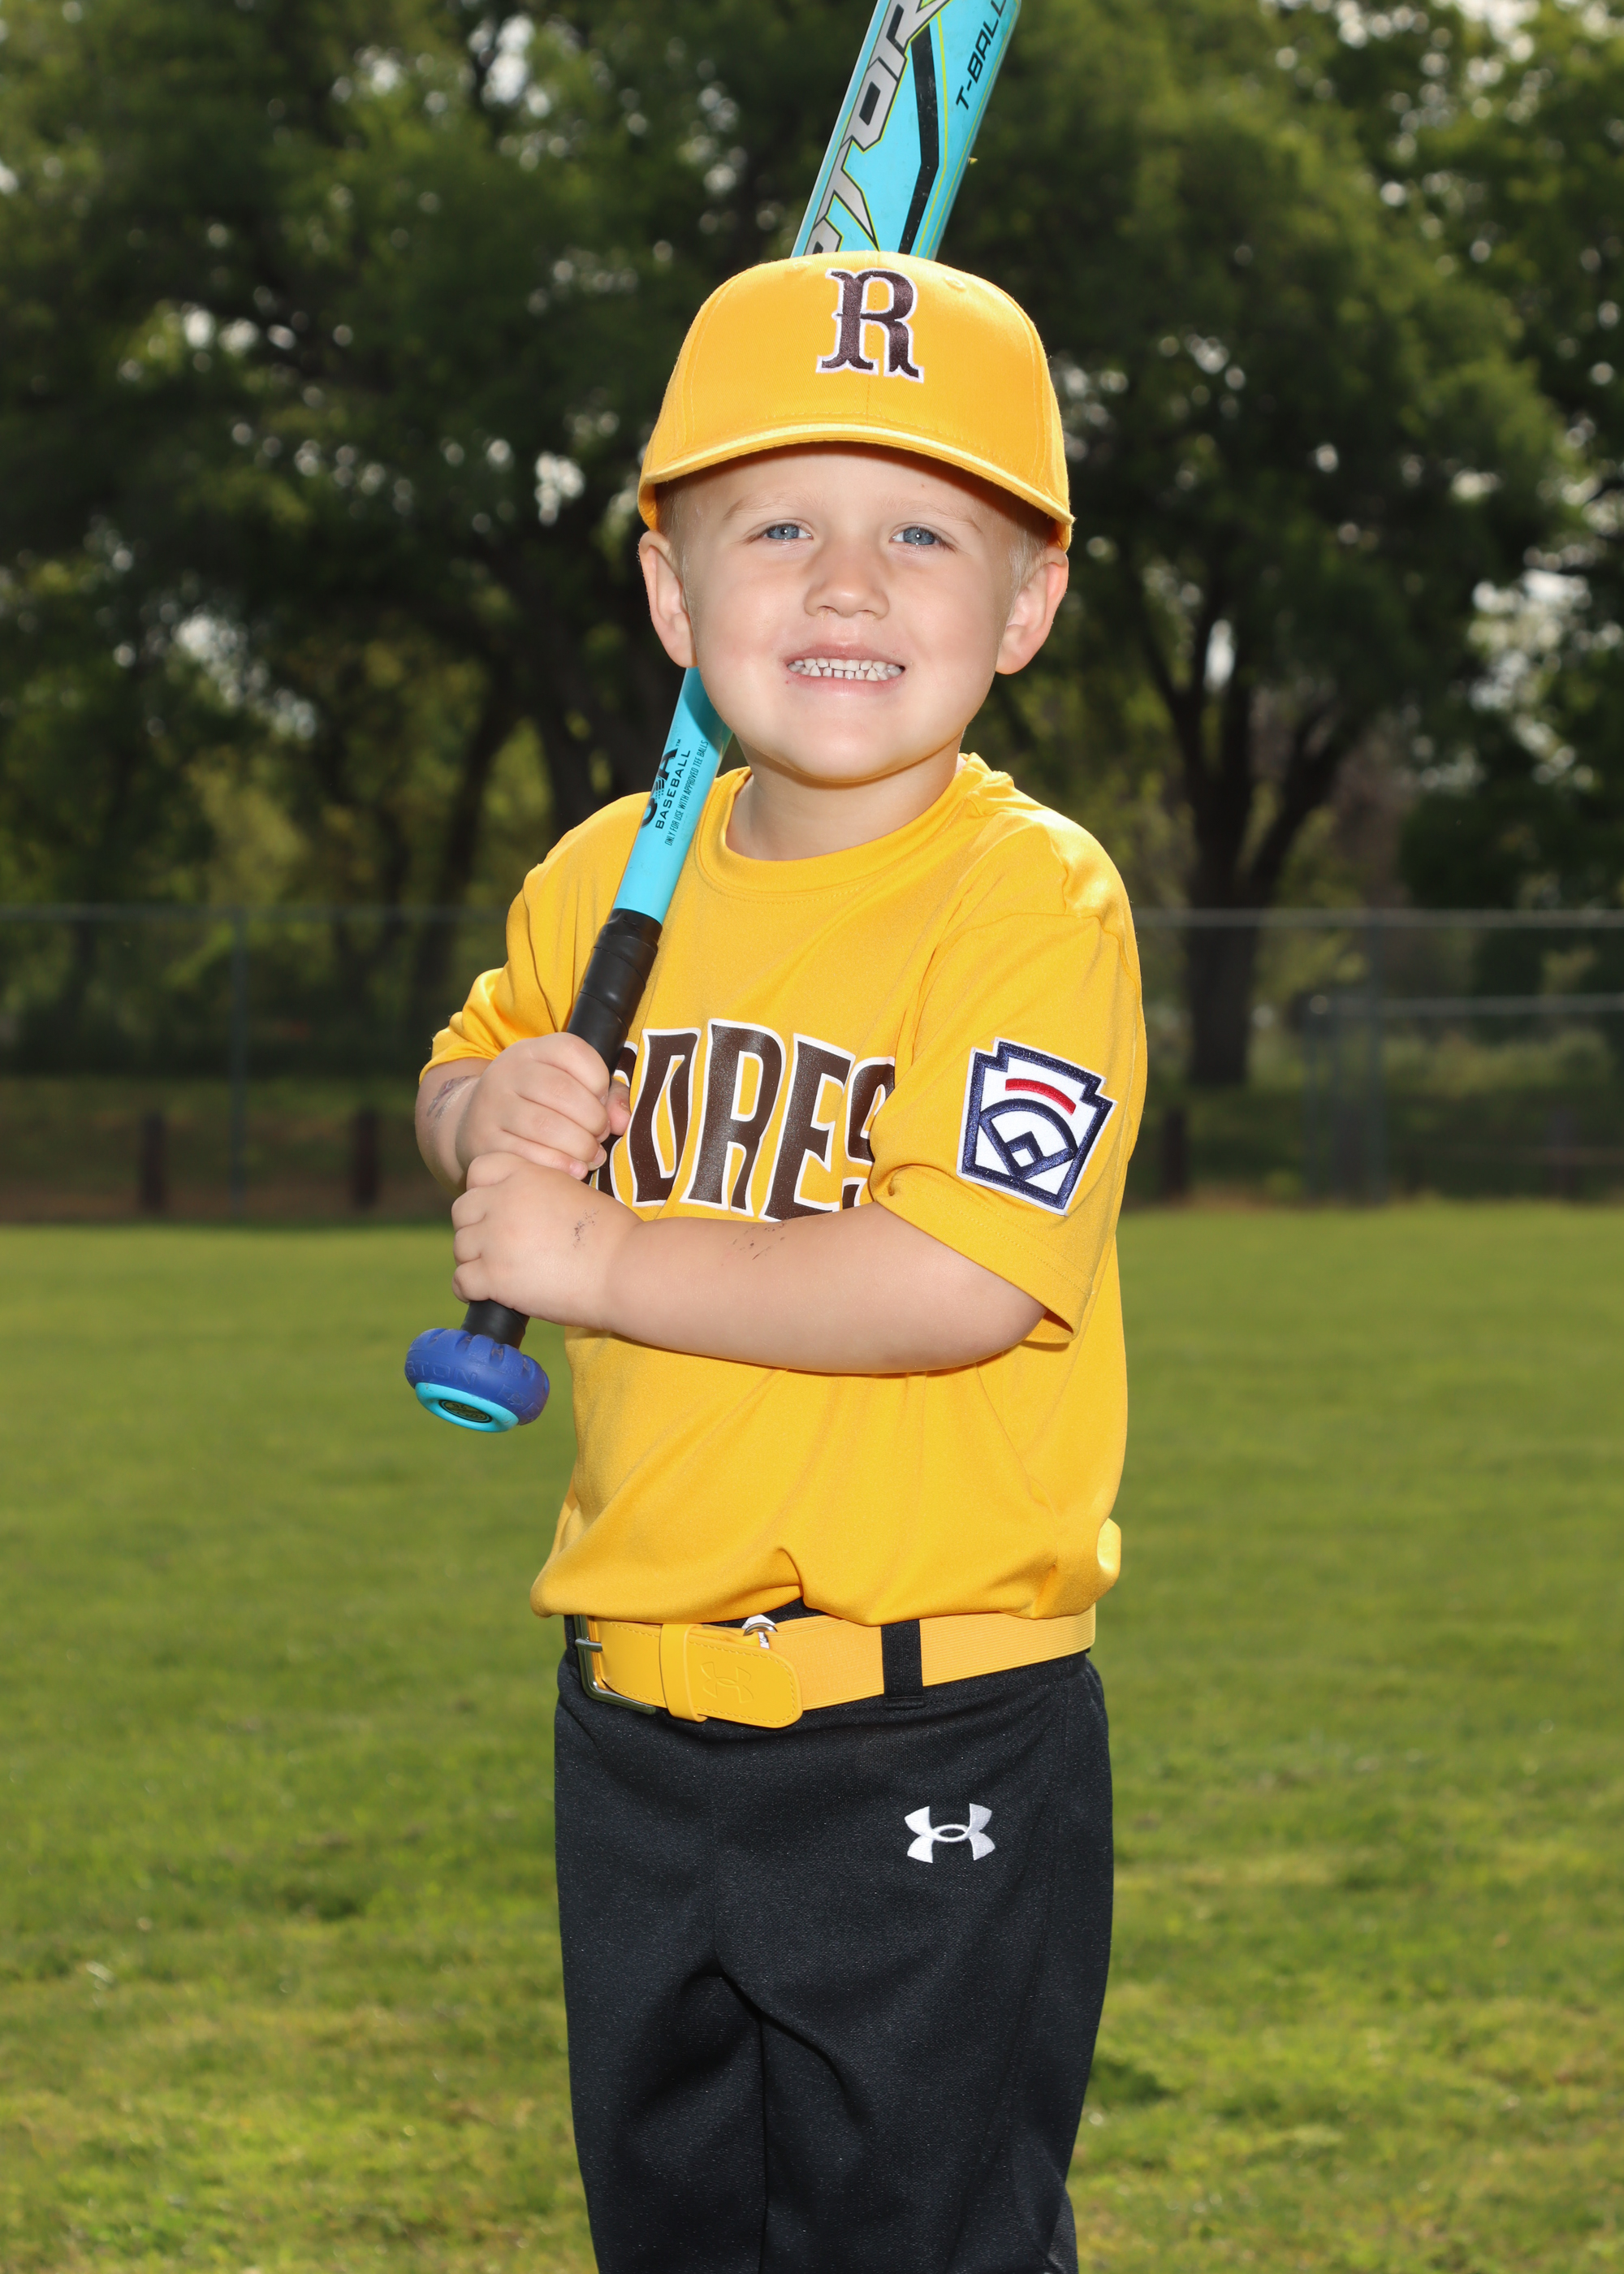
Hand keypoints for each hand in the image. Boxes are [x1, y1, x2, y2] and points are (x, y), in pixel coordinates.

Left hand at [451, 1153, 639, 1328]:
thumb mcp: (576, 1191)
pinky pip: (461, 1281)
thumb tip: (527, 1208)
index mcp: (526, 1175)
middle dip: (475, 1228)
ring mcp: (496, 1239)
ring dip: (474, 1260)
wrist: (625, 1269)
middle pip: (462, 1210)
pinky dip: (470, 1289)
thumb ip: (543, 1190)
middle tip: (496, 1246)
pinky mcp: (495, 1276)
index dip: (483, 1190)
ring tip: (496, 1272)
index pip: (479, 1170)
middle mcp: (504, 1201)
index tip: (497, 1209)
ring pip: (460, 1246)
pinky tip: (488, 1293)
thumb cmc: (613, 1235)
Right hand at [453, 1035, 630, 1182]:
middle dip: (593, 1119)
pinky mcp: (485, 1140)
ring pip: (545, 1125)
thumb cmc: (538, 1105)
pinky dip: (559, 1165)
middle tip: (600, 1136)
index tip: (602, 1103)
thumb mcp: (567, 1085)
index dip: (598, 1080)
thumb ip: (607, 1096)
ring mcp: (492, 1106)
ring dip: (579, 1146)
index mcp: (532, 1051)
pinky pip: (528, 1154)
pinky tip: (574, 1170)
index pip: (572, 1051)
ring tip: (592, 1155)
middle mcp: (508, 1072)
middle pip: (562, 1091)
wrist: (475, 1123)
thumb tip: (622, 1121)